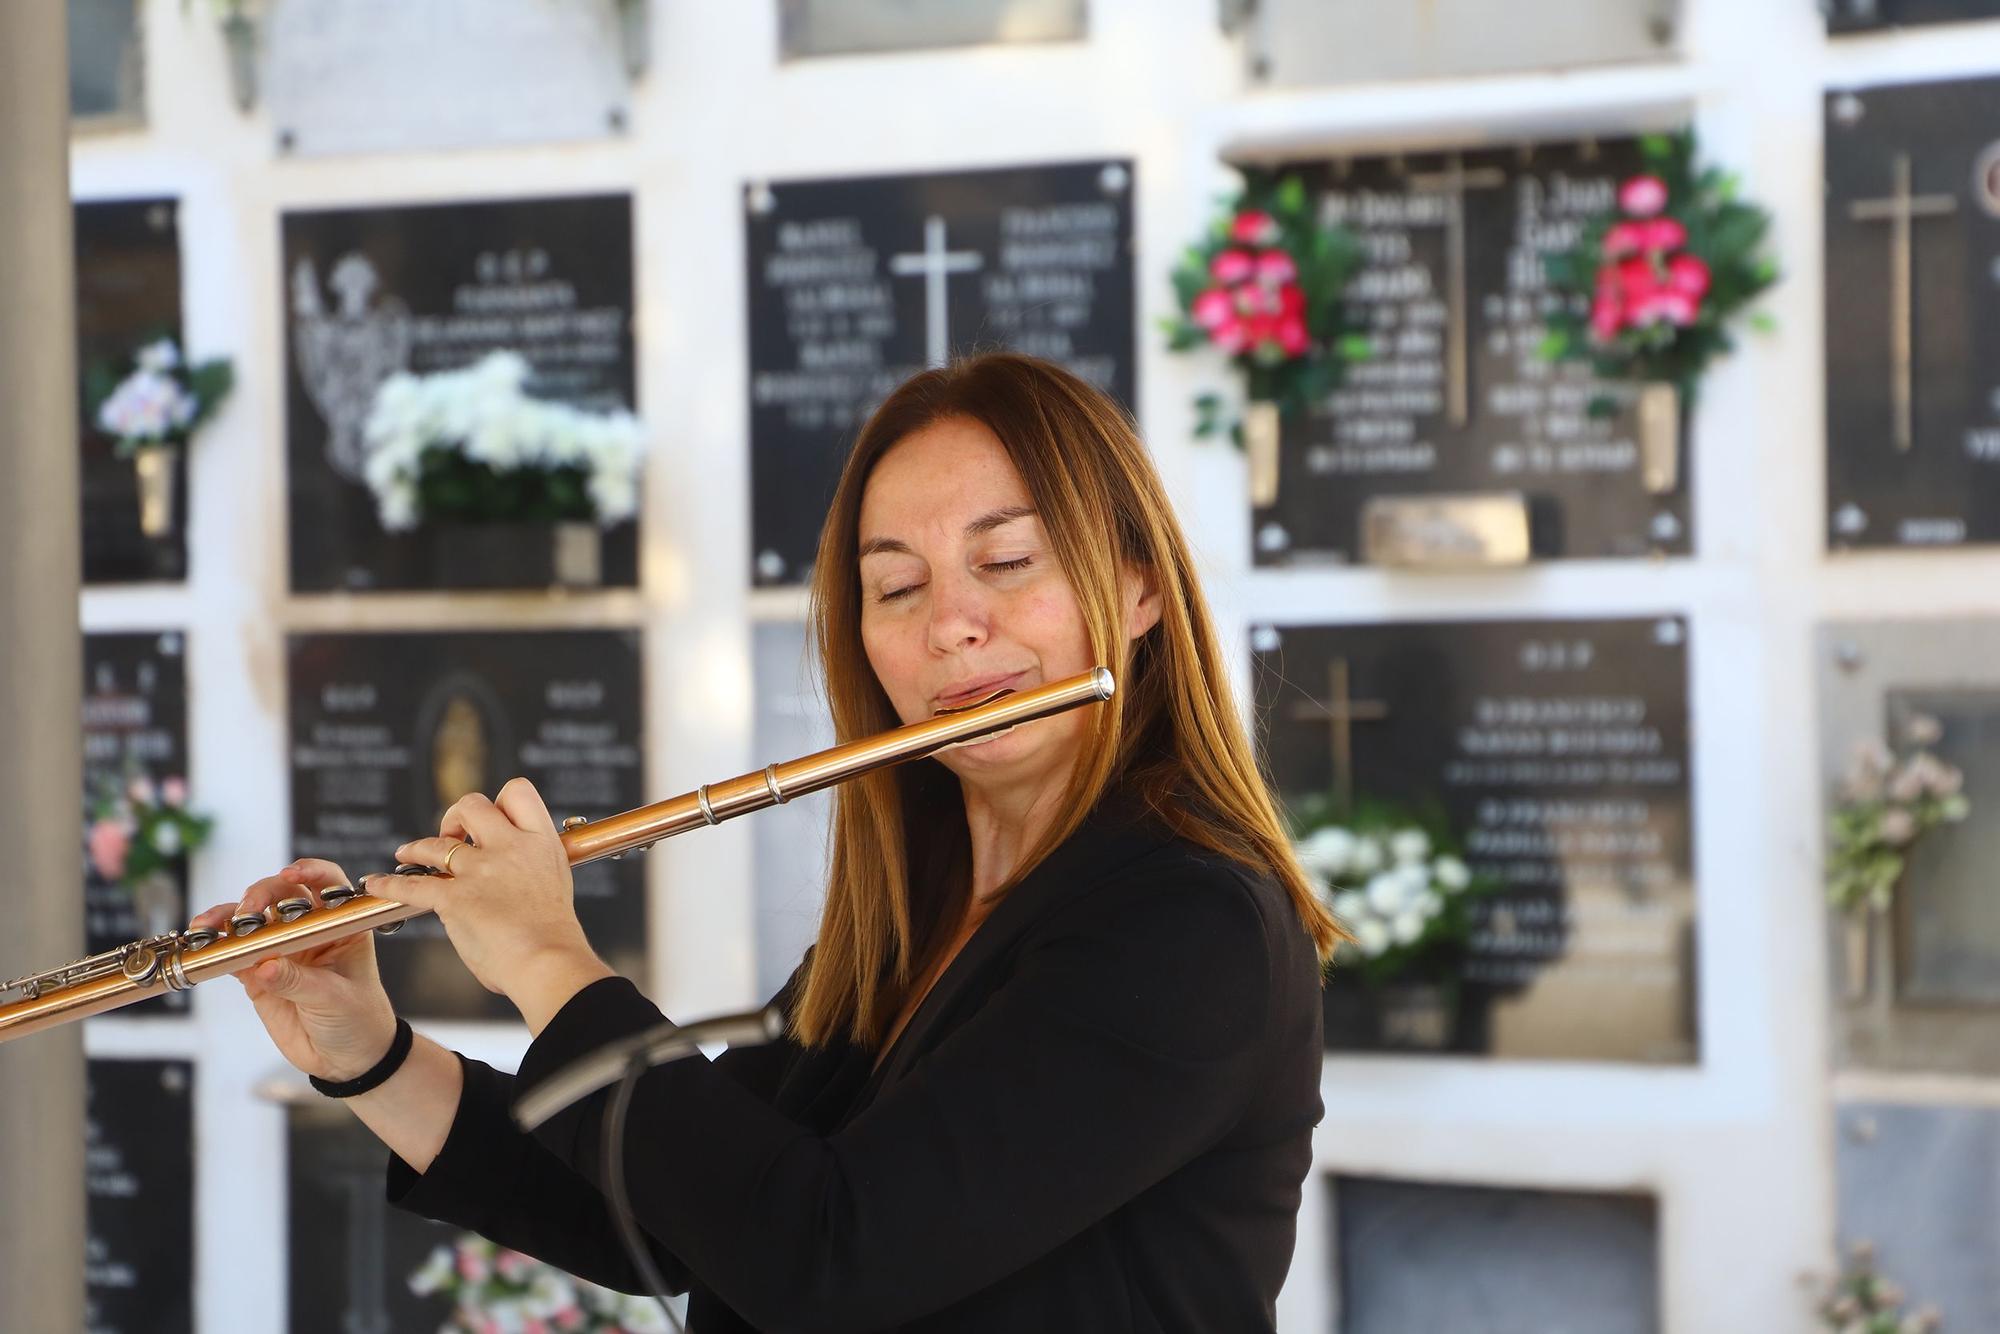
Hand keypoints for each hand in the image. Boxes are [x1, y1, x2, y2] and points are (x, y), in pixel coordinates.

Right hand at [192, 859, 398, 1081]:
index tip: (292, 873)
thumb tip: (264, 965)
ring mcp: (281, 949)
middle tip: (247, 912)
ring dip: (228, 917)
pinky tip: (201, 943)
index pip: (329, 885)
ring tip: (211, 926)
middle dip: (261, 895)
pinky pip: (233, 952)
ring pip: (252, 921)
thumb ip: (298, 981)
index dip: (311, 871)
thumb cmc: (357, 1019)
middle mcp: (310, 930)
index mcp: (341, 926)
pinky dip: (216, 946)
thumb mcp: (334, 999)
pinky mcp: (257, 973)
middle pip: (282, 895)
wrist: (346, 1059)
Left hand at [383, 777, 608, 1012]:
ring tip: (406, 853)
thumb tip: (512, 881)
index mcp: (540, 843)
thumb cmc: (554, 937)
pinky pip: (411, 885)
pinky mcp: (454, 897)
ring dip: (417, 847)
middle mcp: (510, 847)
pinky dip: (388, 884)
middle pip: (472, 804)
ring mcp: (481, 870)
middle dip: (456, 816)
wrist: (549, 961)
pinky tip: (376, 883)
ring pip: (437, 843)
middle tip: (451, 833)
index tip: (492, 819)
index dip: (499, 801)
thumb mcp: (554, 885)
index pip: (518, 792)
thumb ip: (530, 871)